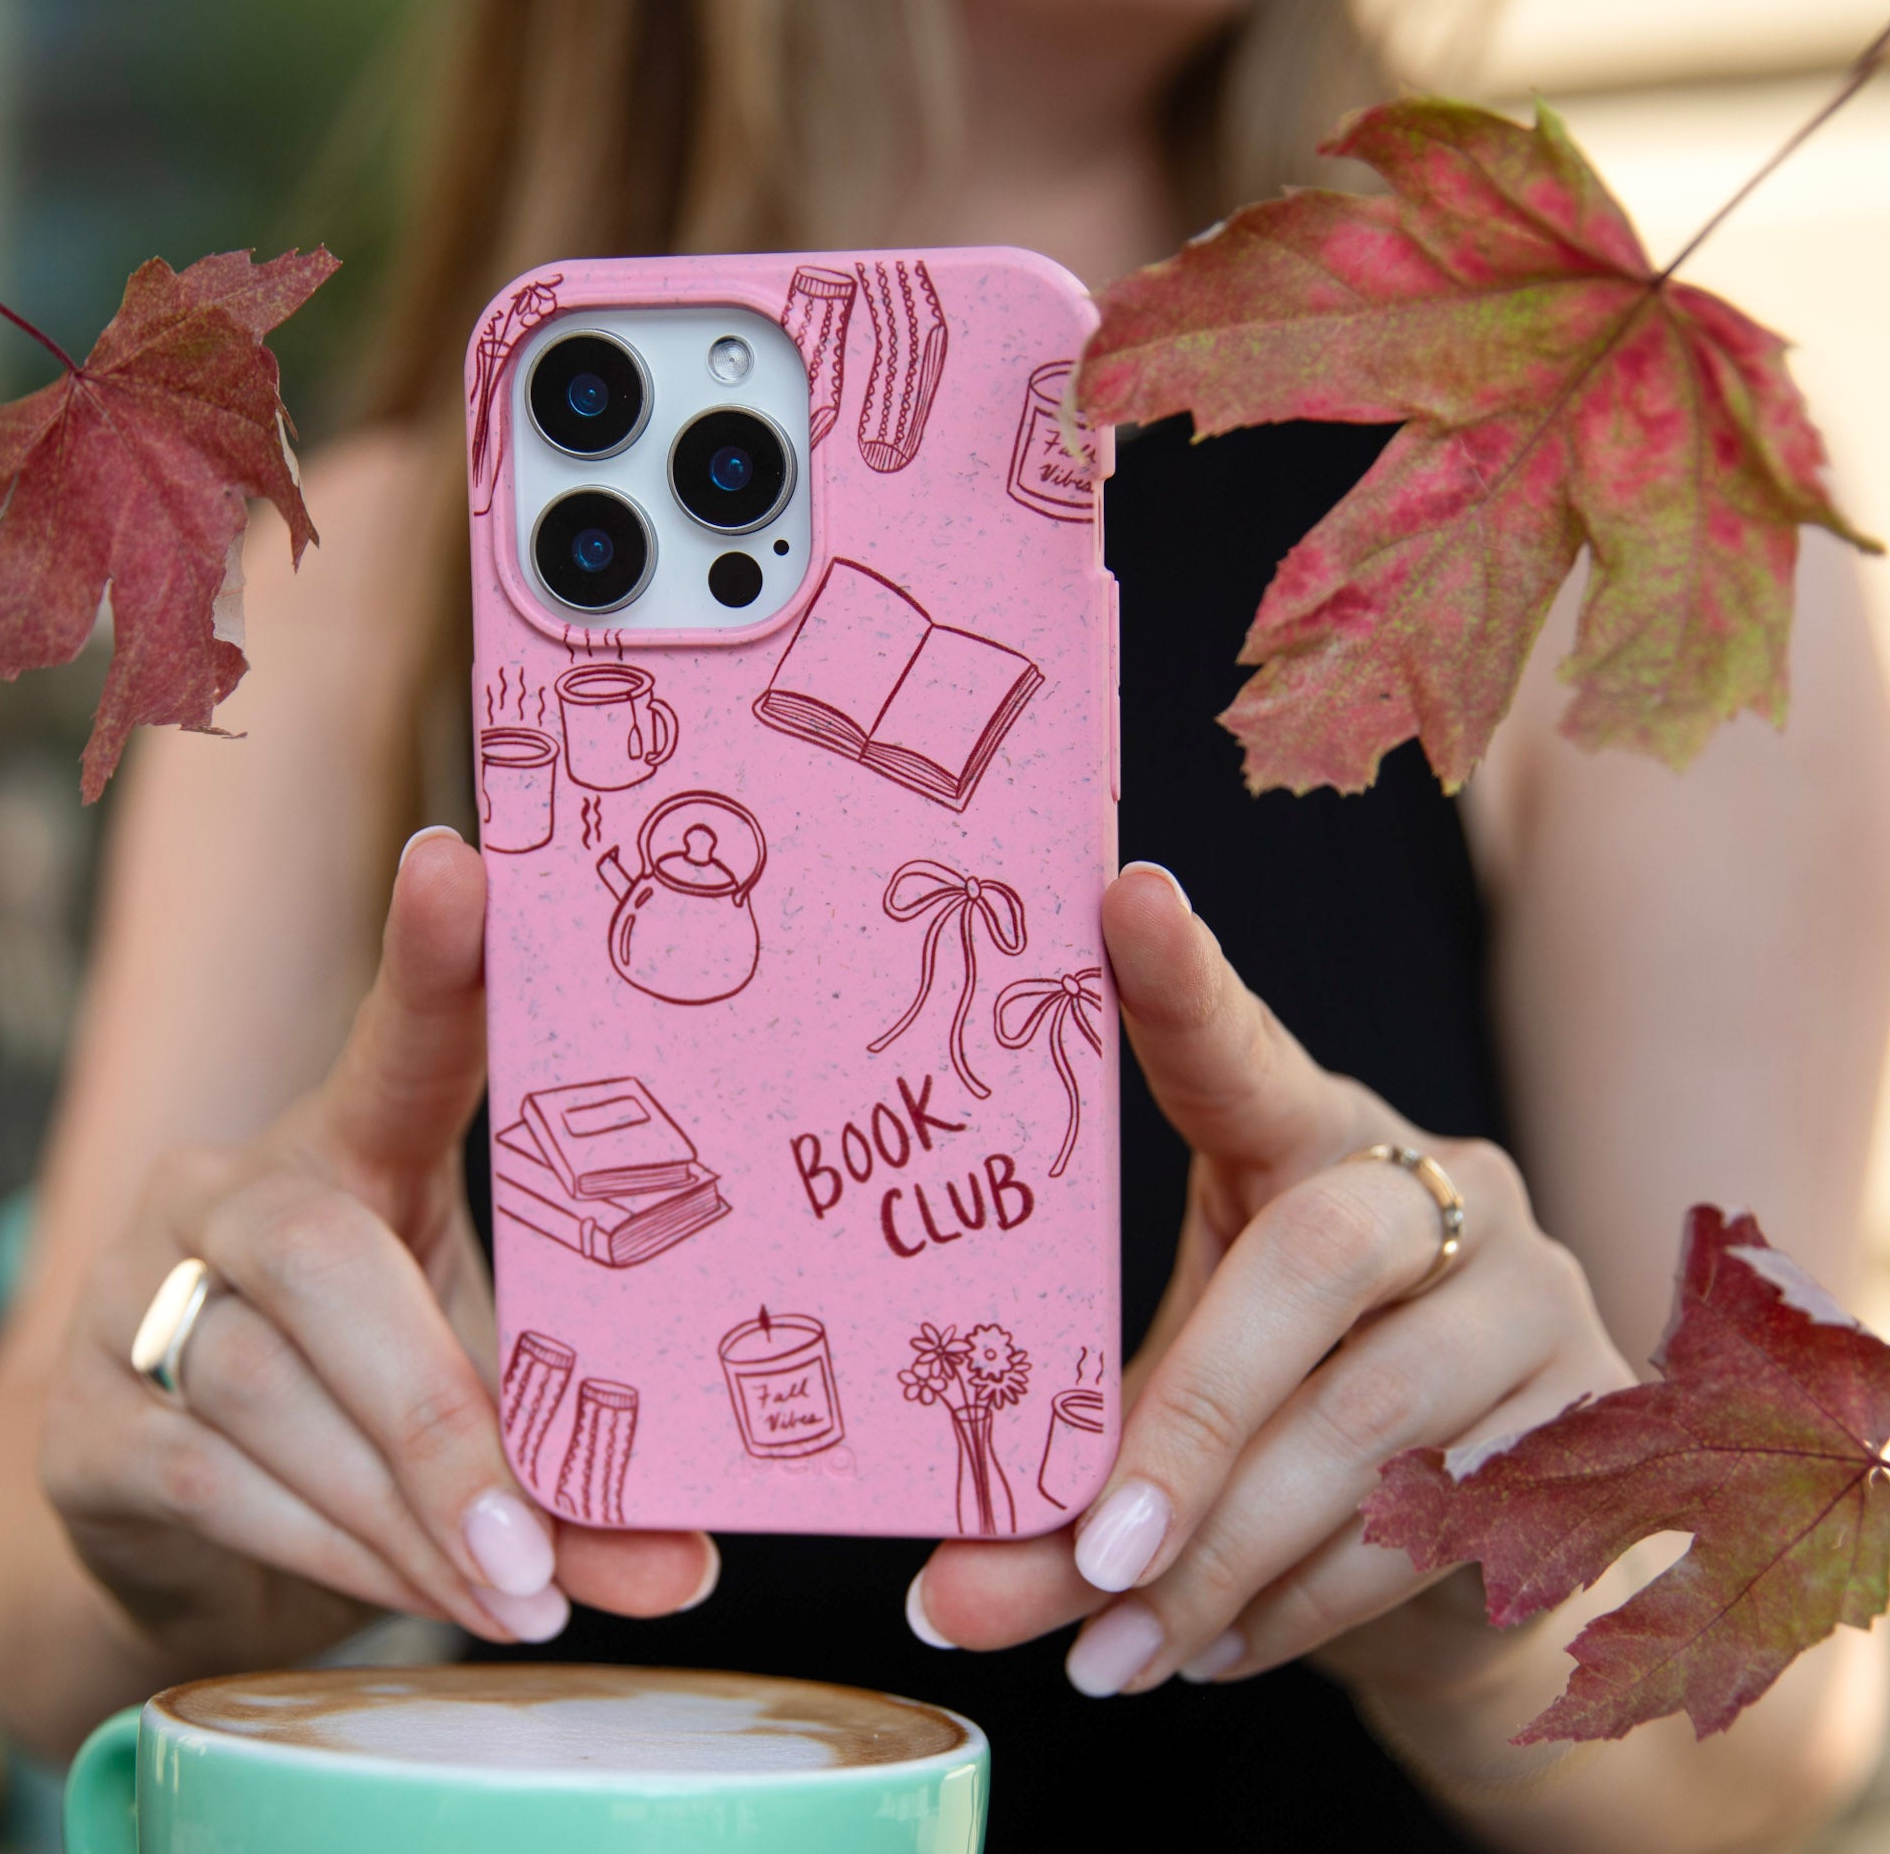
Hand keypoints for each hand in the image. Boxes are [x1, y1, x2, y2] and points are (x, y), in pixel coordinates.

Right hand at [40, 828, 712, 1668]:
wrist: (192, 1527)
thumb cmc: (380, 1402)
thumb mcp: (481, 1390)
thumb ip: (575, 1462)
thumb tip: (689, 1565)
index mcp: (351, 1146)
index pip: (395, 1043)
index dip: (433, 962)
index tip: (462, 866)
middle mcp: (227, 1192)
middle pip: (319, 1257)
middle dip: (442, 1418)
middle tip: (539, 1546)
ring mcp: (129, 1297)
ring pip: (268, 1390)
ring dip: (405, 1514)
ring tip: (513, 1596)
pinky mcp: (77, 1427)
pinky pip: (208, 1481)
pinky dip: (327, 1553)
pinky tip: (409, 1590)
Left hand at [910, 862, 1632, 1702]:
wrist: (1473, 1541)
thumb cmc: (1282, 1411)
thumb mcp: (1174, 1402)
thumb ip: (1071, 1483)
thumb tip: (941, 1599)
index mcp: (1305, 1133)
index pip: (1237, 1046)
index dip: (1180, 980)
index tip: (1120, 892)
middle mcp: (1433, 1180)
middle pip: (1316, 1255)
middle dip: (1195, 1419)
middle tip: (1089, 1547)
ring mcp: (1532, 1288)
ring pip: (1380, 1415)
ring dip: (1234, 1554)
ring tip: (1117, 1644)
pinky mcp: (1595, 1412)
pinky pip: (1443, 1515)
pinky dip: (1311, 1603)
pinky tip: (1219, 1645)